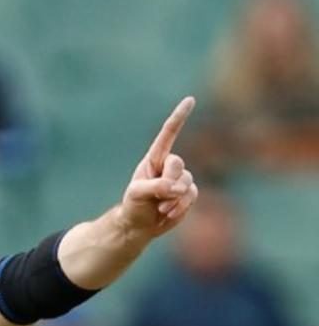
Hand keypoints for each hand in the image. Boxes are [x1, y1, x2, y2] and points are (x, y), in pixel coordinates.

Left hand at [120, 97, 198, 238]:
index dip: (179, 117)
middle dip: (168, 181)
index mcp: (154, 159)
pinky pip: (191, 196)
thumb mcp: (136, 194)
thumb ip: (155, 186)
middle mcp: (169, 166)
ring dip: (172, 198)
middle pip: (178, 164)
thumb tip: (175, 186)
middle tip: (157, 195)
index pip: (168, 134)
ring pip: (186, 182)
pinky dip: (179, 207)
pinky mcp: (188, 194)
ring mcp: (181, 179)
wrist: (140, 224)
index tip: (190, 100)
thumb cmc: (133, 205)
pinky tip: (167, 213)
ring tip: (159, 207)